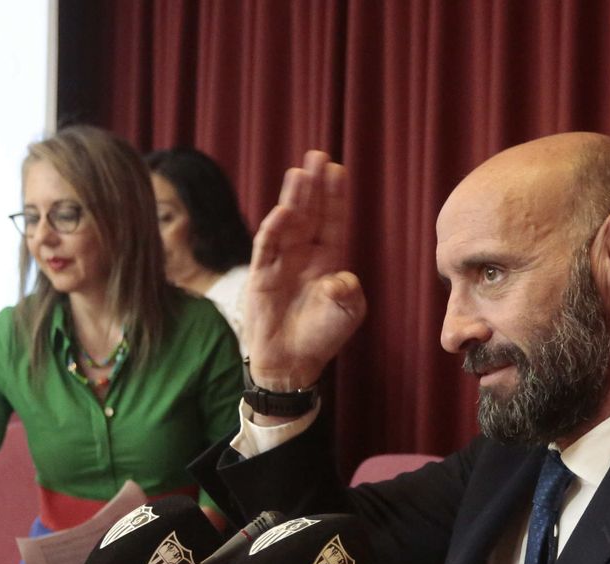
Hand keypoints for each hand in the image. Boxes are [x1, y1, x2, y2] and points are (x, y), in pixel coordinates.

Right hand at [243, 150, 366, 392]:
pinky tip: (282, 212)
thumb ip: (348, 294)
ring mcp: (281, 263)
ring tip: (299, 174)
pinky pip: (266, 248)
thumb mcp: (347, 313)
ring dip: (293, 199)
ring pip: (288, 223)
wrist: (291, 362)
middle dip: (314, 185)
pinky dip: (273, 230)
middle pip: (310, 212)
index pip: (332, 220)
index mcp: (328, 260)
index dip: (334, 196)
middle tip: (318, 155)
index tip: (338, 170)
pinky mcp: (261, 276)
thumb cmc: (321, 336)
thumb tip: (340, 278)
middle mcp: (304, 255)